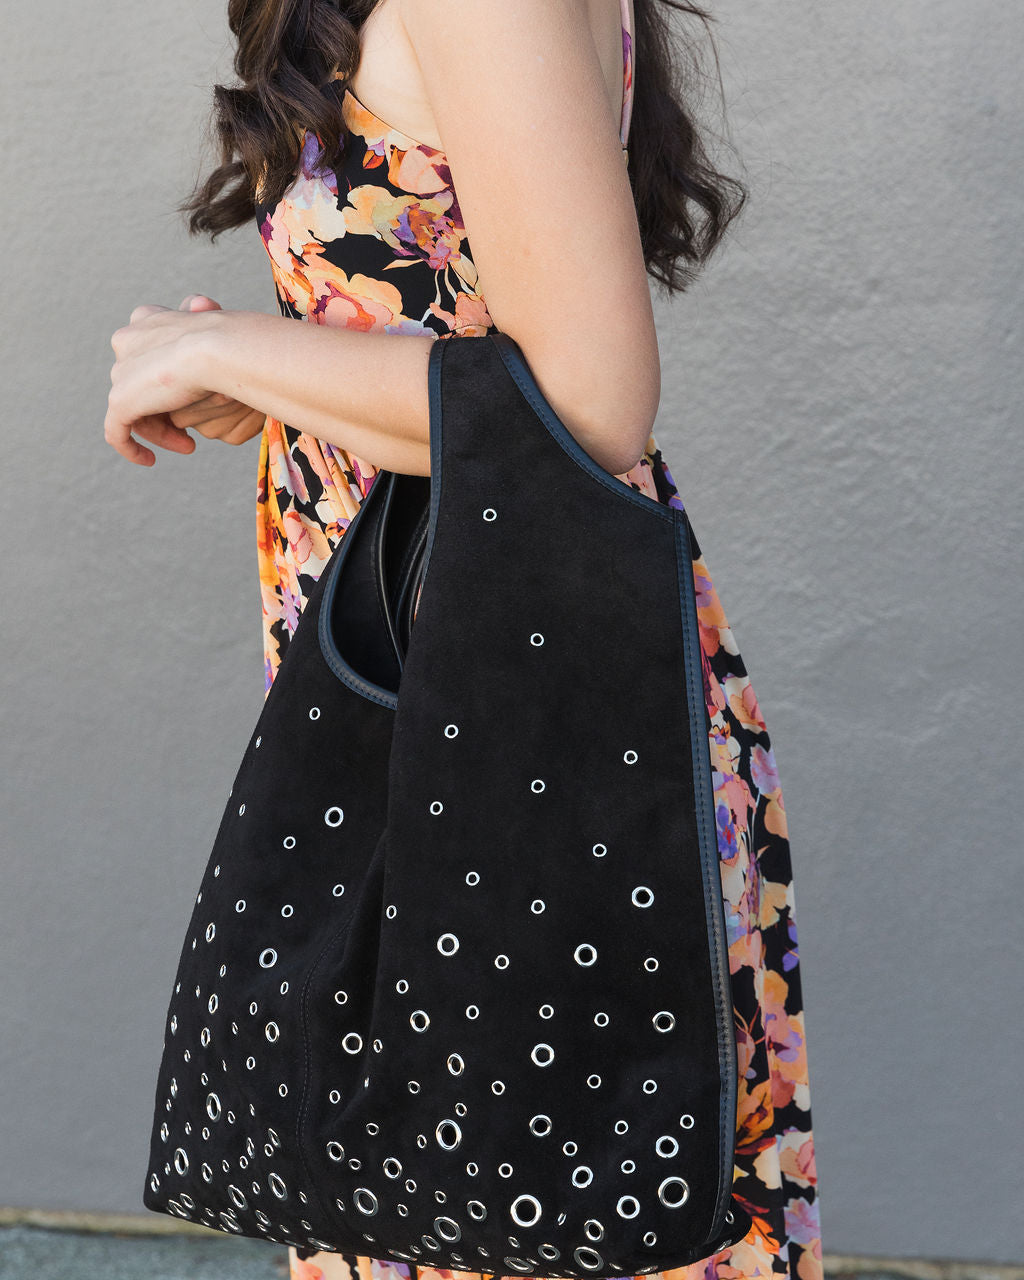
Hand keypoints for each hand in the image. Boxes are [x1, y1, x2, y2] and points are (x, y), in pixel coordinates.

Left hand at [105, 295, 262, 465]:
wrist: (217, 349)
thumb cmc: (229, 337)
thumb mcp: (214, 319)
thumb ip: (201, 315)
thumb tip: (199, 304)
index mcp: (145, 321)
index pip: (150, 355)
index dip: (170, 380)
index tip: (194, 395)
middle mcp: (126, 343)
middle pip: (142, 387)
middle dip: (166, 413)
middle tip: (191, 435)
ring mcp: (121, 373)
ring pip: (135, 410)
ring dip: (160, 433)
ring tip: (188, 446)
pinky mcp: (120, 401)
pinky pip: (116, 432)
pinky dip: (130, 448)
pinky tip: (148, 460)